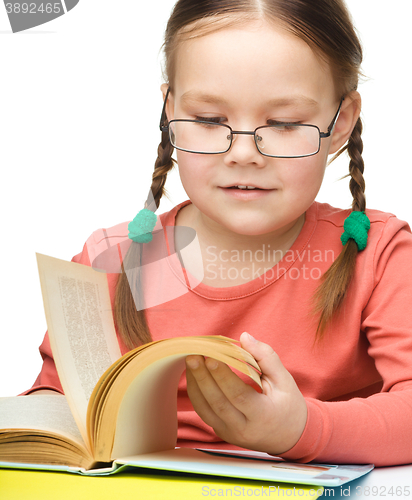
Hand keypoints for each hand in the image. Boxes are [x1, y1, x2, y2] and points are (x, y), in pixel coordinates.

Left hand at [185, 332, 306, 454]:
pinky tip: (194, 375)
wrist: (289, 437)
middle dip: (202, 377)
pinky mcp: (222, 433)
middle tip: (192, 356)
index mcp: (263, 416)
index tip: (211, 356)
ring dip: (195, 384)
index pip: (238, 395)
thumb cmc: (288, 405)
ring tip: (190, 362)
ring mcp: (230, 434)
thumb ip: (266, 357)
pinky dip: (196, 393)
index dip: (223, 376)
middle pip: (217, 403)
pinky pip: (204, 413)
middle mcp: (244, 429)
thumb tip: (244, 337)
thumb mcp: (284, 380)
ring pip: (205, 410)